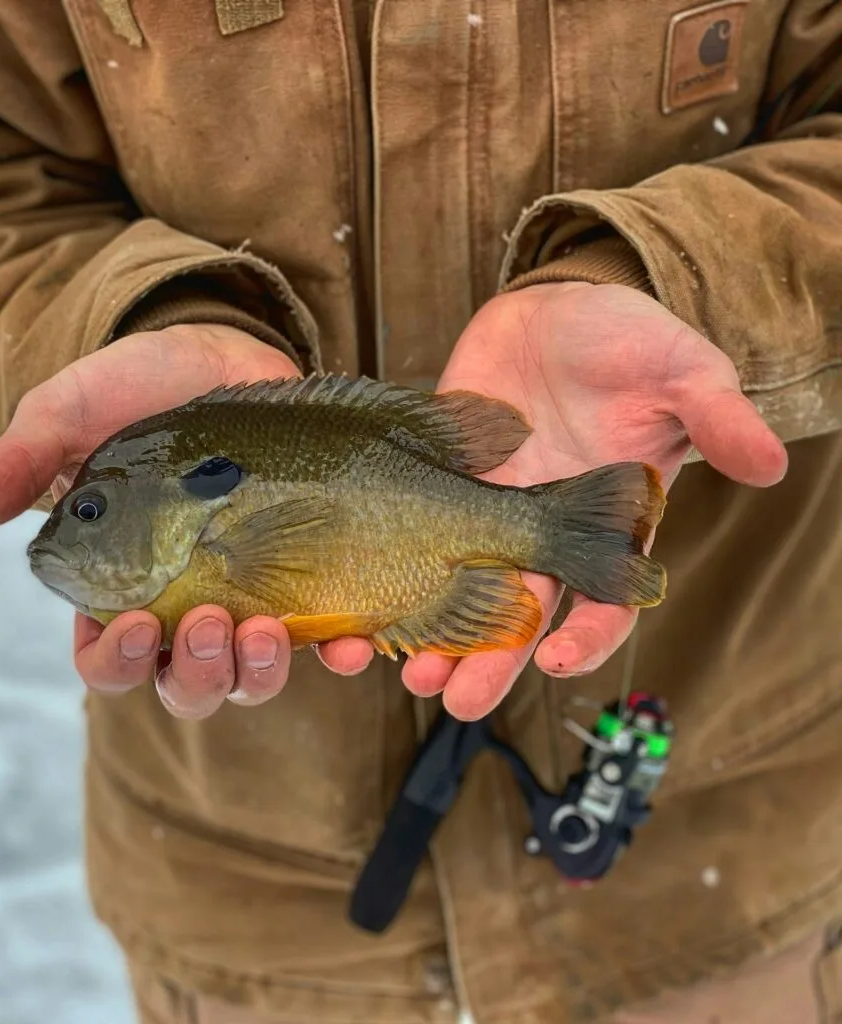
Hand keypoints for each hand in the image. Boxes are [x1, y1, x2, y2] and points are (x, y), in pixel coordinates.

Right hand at [0, 323, 371, 716]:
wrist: (221, 352)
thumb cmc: (137, 388)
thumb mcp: (70, 415)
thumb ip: (20, 463)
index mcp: (120, 585)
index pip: (108, 662)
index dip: (117, 664)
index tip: (138, 625)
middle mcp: (185, 604)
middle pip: (186, 686)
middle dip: (198, 675)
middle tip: (214, 624)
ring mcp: (249, 592)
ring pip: (251, 676)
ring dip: (260, 674)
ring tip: (269, 631)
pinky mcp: (307, 572)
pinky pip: (325, 636)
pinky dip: (339, 652)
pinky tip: (350, 644)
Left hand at [401, 282, 787, 720]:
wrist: (549, 309)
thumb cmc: (622, 339)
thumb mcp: (676, 368)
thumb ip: (715, 413)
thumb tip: (770, 463)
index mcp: (608, 523)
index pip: (604, 599)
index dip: (587, 635)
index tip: (560, 661)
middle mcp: (543, 532)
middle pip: (519, 616)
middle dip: (491, 662)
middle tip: (459, 702)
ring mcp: (483, 512)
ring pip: (457, 591)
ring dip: (433, 635)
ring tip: (406, 670)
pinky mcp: (434, 485)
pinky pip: (408, 538)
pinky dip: (388, 572)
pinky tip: (362, 603)